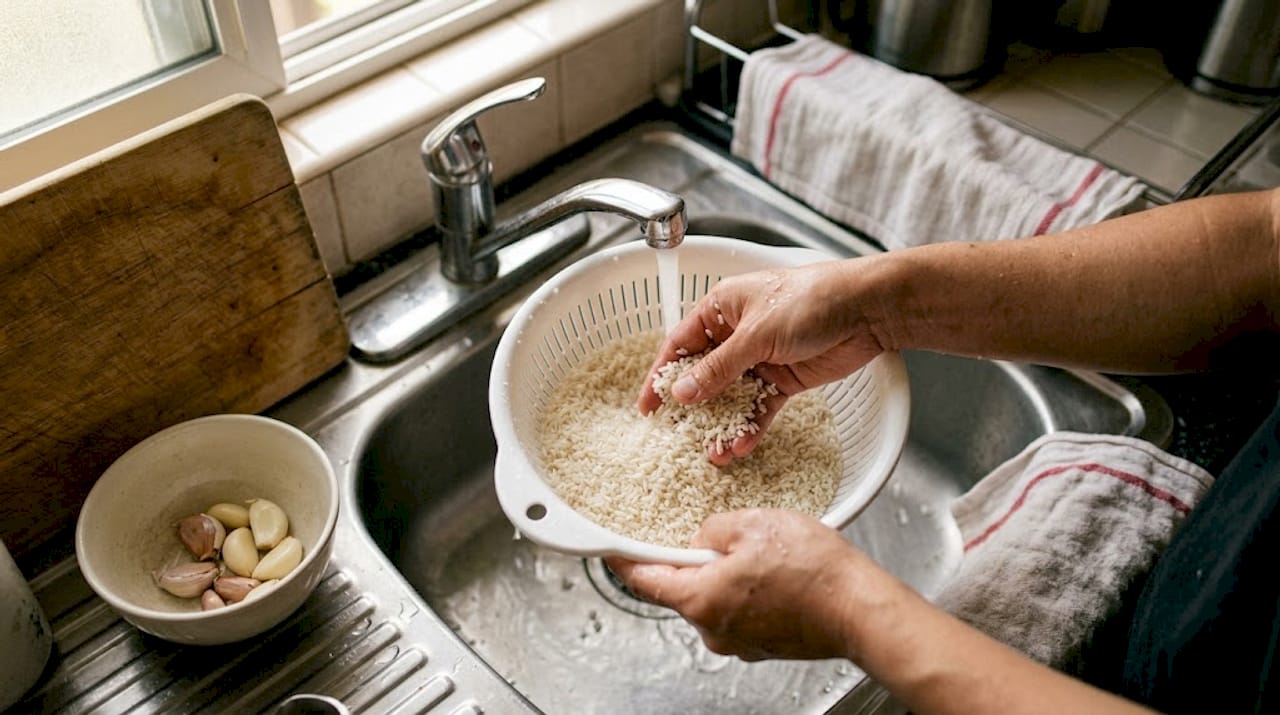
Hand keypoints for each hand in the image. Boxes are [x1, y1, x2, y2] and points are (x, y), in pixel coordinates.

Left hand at [607, 508, 880, 660]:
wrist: (861, 610)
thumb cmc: (814, 571)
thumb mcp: (754, 524)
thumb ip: (713, 527)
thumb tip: (703, 536)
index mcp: (699, 599)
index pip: (644, 580)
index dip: (625, 558)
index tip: (611, 546)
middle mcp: (712, 629)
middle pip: (682, 588)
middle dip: (695, 558)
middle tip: (722, 534)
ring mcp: (739, 642)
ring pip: (715, 597)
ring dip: (727, 573)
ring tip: (763, 553)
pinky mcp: (763, 644)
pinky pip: (741, 610)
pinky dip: (750, 590)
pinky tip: (777, 573)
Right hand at [636, 260, 887, 463]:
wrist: (866, 310)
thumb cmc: (810, 301)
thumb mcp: (756, 334)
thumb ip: (718, 367)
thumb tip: (682, 392)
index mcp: (721, 308)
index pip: (680, 345)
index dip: (661, 376)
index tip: (647, 406)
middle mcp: (737, 333)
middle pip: (703, 374)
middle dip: (691, 407)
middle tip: (676, 436)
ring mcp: (761, 358)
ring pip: (731, 396)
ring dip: (722, 423)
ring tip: (713, 452)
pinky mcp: (784, 379)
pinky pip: (759, 407)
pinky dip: (751, 425)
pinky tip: (741, 446)